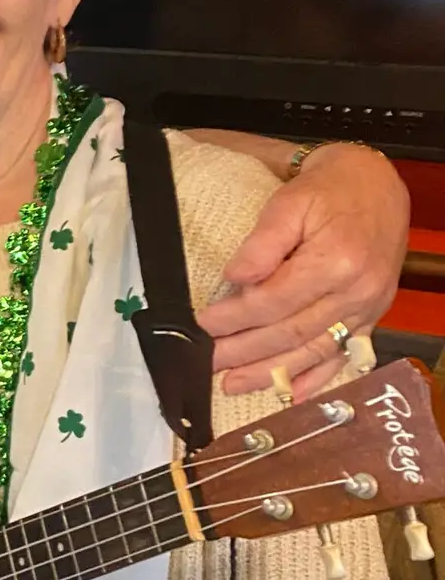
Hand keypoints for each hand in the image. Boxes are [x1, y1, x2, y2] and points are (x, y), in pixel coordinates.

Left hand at [197, 143, 408, 397]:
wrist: (376, 185)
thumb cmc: (329, 190)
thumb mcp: (290, 202)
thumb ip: (263, 243)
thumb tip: (235, 278)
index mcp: (335, 261)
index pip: (273, 302)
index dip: (234, 318)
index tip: (202, 324)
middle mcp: (356, 292)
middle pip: (290, 332)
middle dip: (244, 352)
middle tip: (208, 362)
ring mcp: (367, 309)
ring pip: (313, 351)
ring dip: (270, 373)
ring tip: (233, 384)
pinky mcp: (370, 316)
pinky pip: (343, 355)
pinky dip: (316, 379)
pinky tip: (290, 394)